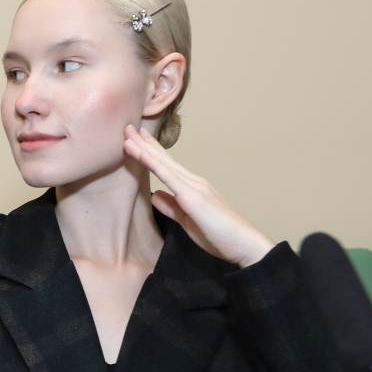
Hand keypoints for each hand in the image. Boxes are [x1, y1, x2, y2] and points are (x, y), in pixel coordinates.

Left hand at [123, 126, 273, 267]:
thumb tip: (154, 194)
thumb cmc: (219, 235)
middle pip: (164, 159)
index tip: (137, 139)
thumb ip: (171, 207)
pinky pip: (170, 178)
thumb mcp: (187, 220)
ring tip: (128, 134)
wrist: (244, 244)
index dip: (151, 151)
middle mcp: (194, 182)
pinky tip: (142, 154)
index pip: (167, 165)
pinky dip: (154, 164)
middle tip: (127, 127)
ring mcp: (194, 187)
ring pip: (164, 164)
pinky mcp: (194, 198)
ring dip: (144, 148)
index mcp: (192, 187)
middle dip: (143, 143)